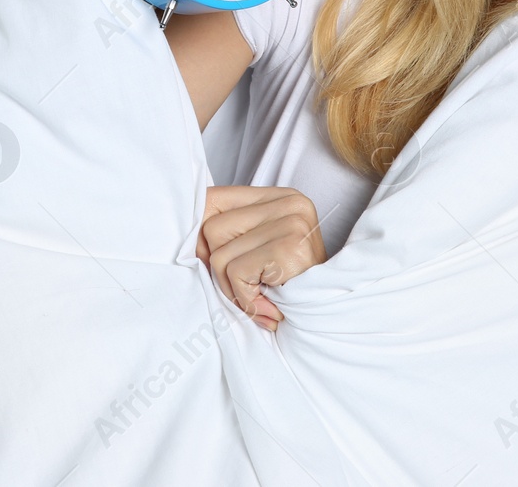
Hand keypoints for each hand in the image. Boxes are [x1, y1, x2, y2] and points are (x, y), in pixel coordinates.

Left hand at [196, 185, 327, 331]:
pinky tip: (271, 304)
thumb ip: (229, 236)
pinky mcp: (289, 246)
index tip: (214, 261)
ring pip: (219, 255)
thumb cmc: (292, 290)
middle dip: (221, 269)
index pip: (213, 200)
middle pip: (211, 230)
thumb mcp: (259, 253)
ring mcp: (292, 222)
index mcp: (283, 197)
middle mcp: (290, 202)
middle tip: (252, 288)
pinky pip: (234, 273)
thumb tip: (184, 234)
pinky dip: (246, 298)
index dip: (203, 237)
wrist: (333, 319)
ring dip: (235, 289)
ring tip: (265, 296)